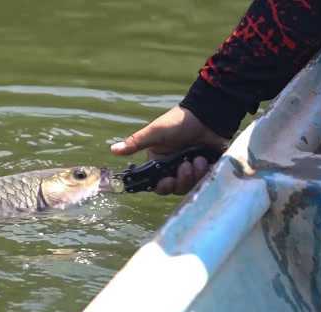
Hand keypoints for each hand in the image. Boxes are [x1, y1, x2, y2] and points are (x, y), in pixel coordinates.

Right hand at [110, 106, 227, 194]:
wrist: (206, 114)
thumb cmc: (178, 122)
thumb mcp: (155, 132)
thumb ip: (136, 143)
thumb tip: (113, 150)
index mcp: (160, 163)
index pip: (159, 185)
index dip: (164, 187)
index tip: (168, 181)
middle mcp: (175, 168)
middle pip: (176, 189)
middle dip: (181, 181)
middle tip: (185, 166)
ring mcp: (192, 168)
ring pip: (192, 185)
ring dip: (194, 175)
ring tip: (197, 159)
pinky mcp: (207, 167)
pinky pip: (207, 180)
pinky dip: (206, 172)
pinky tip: (205, 160)